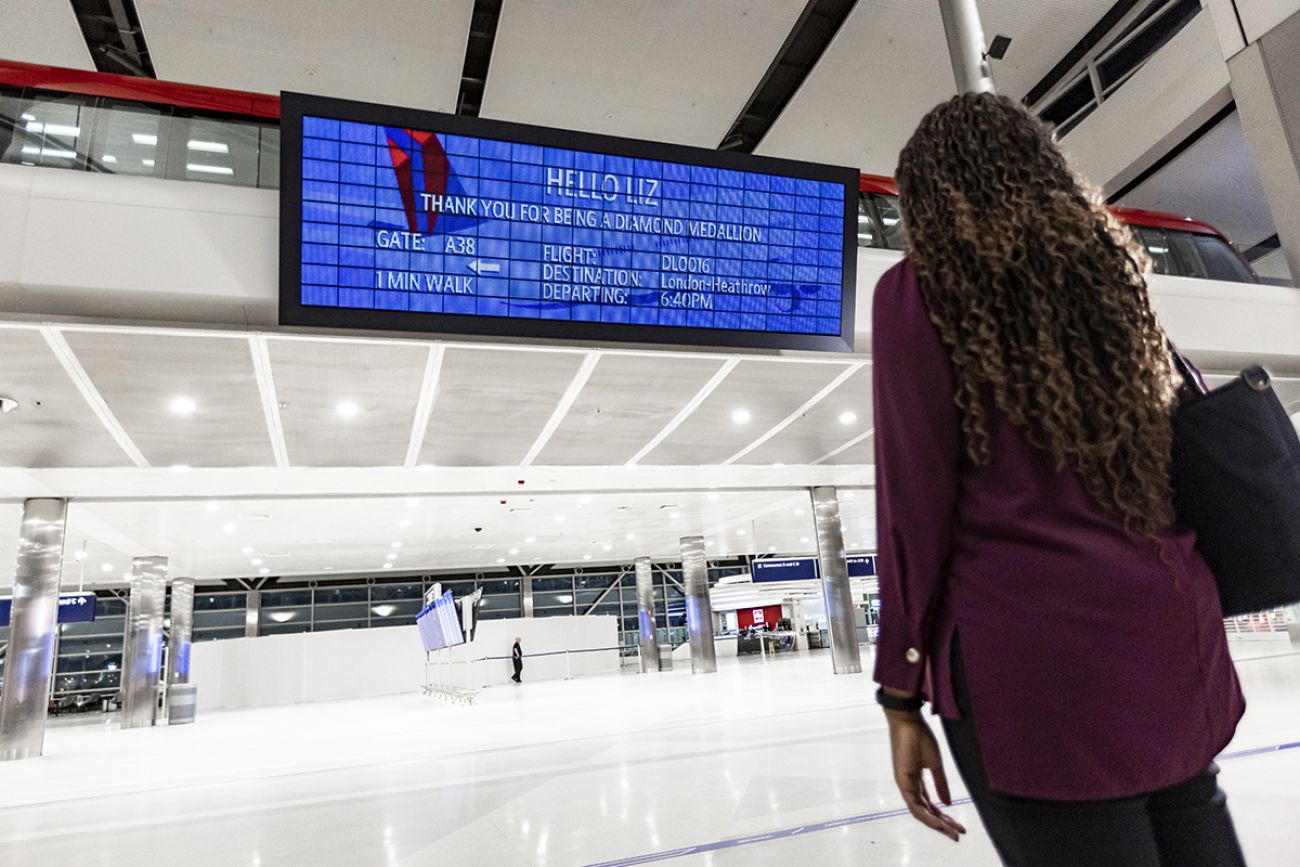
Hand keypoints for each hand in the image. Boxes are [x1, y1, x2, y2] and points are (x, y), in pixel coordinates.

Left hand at [885, 708, 966, 841]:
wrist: (908, 722)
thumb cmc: (920, 737)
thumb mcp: (935, 764)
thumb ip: (941, 784)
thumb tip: (948, 803)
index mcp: (916, 781)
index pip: (930, 805)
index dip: (944, 817)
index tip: (960, 826)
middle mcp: (909, 786)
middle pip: (926, 812)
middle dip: (942, 825)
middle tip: (959, 834)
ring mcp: (905, 785)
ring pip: (920, 813)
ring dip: (936, 824)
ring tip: (952, 833)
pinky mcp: (903, 781)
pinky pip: (915, 805)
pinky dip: (927, 816)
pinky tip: (939, 823)